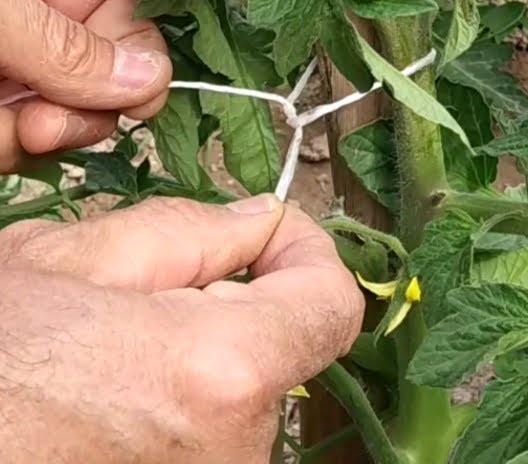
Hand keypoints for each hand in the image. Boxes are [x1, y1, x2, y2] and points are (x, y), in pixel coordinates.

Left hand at [0, 0, 170, 172]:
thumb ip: (59, 42)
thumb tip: (150, 79)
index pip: (120, 5)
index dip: (136, 53)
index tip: (137, 99)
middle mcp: (22, 19)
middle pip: (98, 77)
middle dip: (77, 110)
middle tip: (37, 125)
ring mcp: (0, 72)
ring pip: (56, 122)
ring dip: (24, 137)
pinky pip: (13, 146)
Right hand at [0, 195, 363, 462]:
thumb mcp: (57, 266)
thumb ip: (184, 236)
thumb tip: (259, 225)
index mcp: (215, 374)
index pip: (332, 306)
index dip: (307, 254)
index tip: (273, 233)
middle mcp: (231, 453)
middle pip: (277, 354)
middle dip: (226, 309)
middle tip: (133, 299)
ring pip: (236, 403)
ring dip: (191, 365)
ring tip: (91, 362)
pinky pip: (203, 446)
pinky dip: (170, 414)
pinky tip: (94, 405)